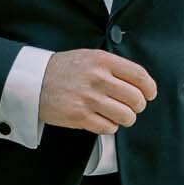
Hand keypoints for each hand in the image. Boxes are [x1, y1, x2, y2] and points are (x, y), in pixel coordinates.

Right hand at [39, 48, 156, 134]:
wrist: (34, 81)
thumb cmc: (64, 69)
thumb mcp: (89, 57)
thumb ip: (113, 66)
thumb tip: (140, 83)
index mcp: (102, 61)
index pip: (139, 76)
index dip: (149, 88)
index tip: (149, 94)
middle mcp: (98, 79)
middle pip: (136, 99)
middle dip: (137, 106)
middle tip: (131, 106)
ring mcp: (89, 99)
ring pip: (126, 116)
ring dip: (125, 118)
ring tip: (117, 115)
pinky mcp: (80, 116)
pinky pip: (108, 128)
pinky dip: (109, 127)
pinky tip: (102, 120)